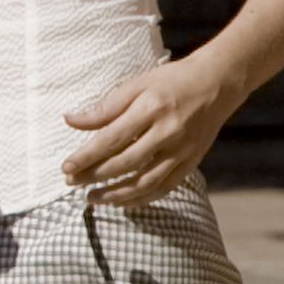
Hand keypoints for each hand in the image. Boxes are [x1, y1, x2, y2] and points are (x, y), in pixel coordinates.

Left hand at [61, 55, 249, 204]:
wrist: (217, 84)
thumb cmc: (172, 81)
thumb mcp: (137, 85)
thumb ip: (106, 107)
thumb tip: (71, 121)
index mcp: (151, 109)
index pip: (111, 139)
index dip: (87, 156)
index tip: (66, 167)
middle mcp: (167, 132)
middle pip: (125, 163)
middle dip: (95, 176)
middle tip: (72, 182)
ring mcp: (182, 151)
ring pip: (144, 182)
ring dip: (116, 194)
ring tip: (93, 198)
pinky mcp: (191, 162)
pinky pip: (164, 188)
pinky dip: (141, 199)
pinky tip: (122, 202)